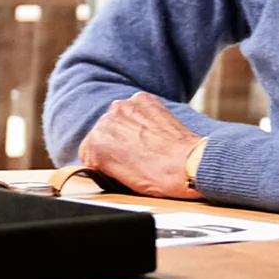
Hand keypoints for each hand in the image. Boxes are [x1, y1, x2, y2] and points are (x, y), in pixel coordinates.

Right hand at [78, 92, 202, 199]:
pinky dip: (142, 116)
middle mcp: (105, 121)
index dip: (103, 161)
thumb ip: (105, 163)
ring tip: (146, 144)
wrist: (189, 165)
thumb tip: (104, 158)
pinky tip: (154, 132)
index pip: (88, 151)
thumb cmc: (158, 179)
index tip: (115, 165)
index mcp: (95, 144)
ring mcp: (124, 107)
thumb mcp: (121, 180)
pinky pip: (136, 107)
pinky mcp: (143, 99)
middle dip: (115, 142)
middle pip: (103, 132)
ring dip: (128, 127)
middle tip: (134, 156)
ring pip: (119, 118)